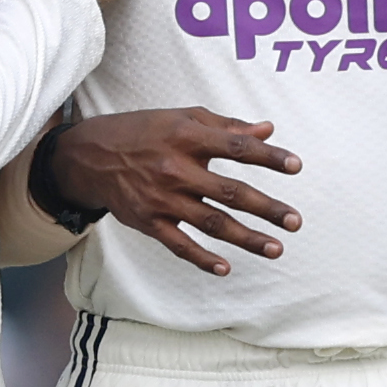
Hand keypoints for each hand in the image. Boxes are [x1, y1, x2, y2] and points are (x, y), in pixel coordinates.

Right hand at [49, 108, 301, 274]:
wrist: (90, 156)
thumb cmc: (143, 132)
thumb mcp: (182, 118)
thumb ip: (226, 126)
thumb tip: (267, 131)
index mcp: (186, 137)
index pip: (236, 147)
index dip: (268, 157)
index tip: (296, 166)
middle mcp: (175, 168)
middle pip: (230, 192)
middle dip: (267, 208)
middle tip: (295, 221)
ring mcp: (162, 198)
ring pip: (212, 222)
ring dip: (247, 238)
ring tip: (276, 248)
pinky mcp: (149, 221)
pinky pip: (179, 245)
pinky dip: (202, 258)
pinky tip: (225, 268)